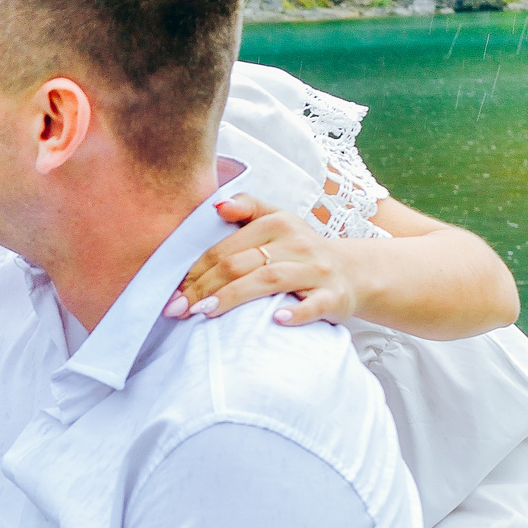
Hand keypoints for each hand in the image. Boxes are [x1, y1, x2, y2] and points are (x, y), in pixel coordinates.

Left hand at [166, 194, 357, 326]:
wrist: (354, 272)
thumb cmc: (301, 251)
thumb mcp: (277, 221)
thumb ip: (247, 208)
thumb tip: (216, 206)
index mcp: (278, 223)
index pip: (226, 248)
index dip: (196, 270)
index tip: (173, 291)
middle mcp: (297, 243)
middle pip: (241, 264)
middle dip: (204, 287)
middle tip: (177, 309)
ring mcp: (316, 270)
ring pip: (269, 280)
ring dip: (234, 297)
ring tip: (205, 313)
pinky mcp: (334, 296)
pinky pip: (314, 305)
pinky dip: (297, 313)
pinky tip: (277, 321)